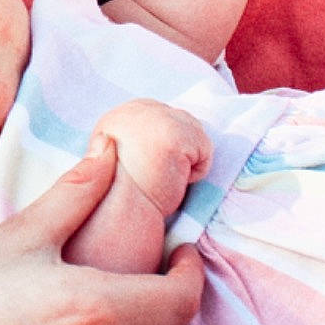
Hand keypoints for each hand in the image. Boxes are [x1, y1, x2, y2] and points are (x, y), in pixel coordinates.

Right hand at [94, 99, 212, 215]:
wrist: (120, 215)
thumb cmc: (124, 195)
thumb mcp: (125, 154)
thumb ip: (141, 137)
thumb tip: (167, 136)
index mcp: (119, 115)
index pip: (163, 117)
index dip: (165, 147)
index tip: (151, 169)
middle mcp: (134, 109)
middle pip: (182, 121)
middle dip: (177, 152)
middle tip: (155, 175)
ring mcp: (155, 118)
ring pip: (196, 134)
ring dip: (185, 161)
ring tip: (161, 178)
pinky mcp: (174, 133)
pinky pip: (204, 150)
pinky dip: (195, 172)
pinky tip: (171, 181)